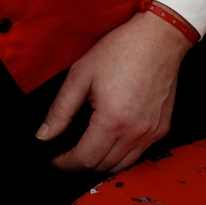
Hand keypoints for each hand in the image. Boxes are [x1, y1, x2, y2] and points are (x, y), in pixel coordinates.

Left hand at [37, 10, 190, 174]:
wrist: (159, 38)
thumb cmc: (120, 50)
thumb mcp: (80, 75)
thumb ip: (60, 110)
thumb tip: (44, 135)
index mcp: (112, 120)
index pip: (85, 158)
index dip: (66, 163)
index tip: (56, 159)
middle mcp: (135, 132)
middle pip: (103, 166)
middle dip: (81, 164)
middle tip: (68, 154)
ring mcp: (151, 132)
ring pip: (122, 165)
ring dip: (102, 163)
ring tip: (87, 150)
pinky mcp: (162, 128)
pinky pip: (139, 153)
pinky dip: (121, 154)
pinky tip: (110, 141)